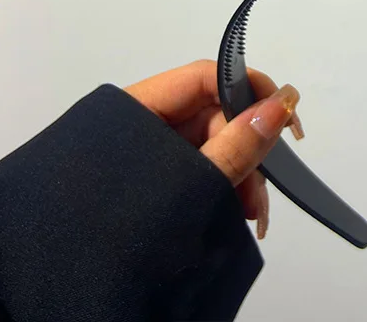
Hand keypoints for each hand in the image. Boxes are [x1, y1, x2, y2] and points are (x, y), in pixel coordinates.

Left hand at [124, 59, 302, 239]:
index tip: (286, 113)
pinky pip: (204, 166)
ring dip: (242, 173)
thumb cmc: (125, 230)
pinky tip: (241, 209)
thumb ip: (238, 145)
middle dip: (248, 148)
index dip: (250, 88)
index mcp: (140, 108)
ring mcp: (152, 151)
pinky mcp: (160, 176)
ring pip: (214, 144)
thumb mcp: (190, 184)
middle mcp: (147, 122)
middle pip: (215, 115)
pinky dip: (226, 184)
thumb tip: (281, 105)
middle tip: (265, 185)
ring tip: (254, 212)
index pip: (207, 77)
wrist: (81, 289)